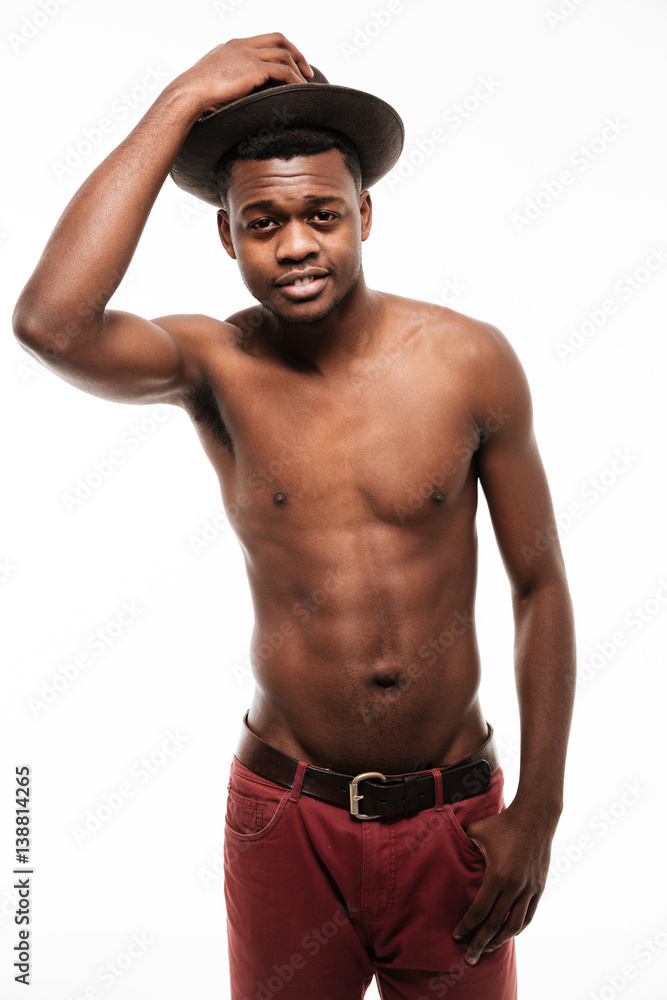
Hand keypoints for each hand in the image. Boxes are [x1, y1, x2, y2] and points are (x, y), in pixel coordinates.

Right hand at [169, 33, 313, 116]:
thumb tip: (233, 96)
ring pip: (284, 53)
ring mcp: (247, 54)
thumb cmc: (195, 96)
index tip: (291, 65)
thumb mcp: (213, 82)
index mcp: (232, 46)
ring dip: (299, 68)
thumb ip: (227, 81)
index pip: (263, 40)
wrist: (188, 94)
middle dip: (297, 53)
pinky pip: (283, 71)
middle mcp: (241, 45)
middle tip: (306, 72)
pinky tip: (299, 90)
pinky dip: (294, 80)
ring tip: (306, 83)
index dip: (281, 50)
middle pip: (278, 39)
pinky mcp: (253, 68)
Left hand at [451, 801, 555, 964]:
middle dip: (480, 943)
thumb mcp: (477, 831)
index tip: (457, 936)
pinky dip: (516, 929)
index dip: (467, 926)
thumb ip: (461, 845)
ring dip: (499, 940)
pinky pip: (528, 916)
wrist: (535, 818)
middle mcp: (515, 886)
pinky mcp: (539, 888)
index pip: (480, 910)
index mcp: (498, 875)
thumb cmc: (502, 824)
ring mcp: (529, 889)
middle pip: (496, 925)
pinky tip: (506, 935)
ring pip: (514, 925)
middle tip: (469, 958)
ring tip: (486, 949)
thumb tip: (440, 849)